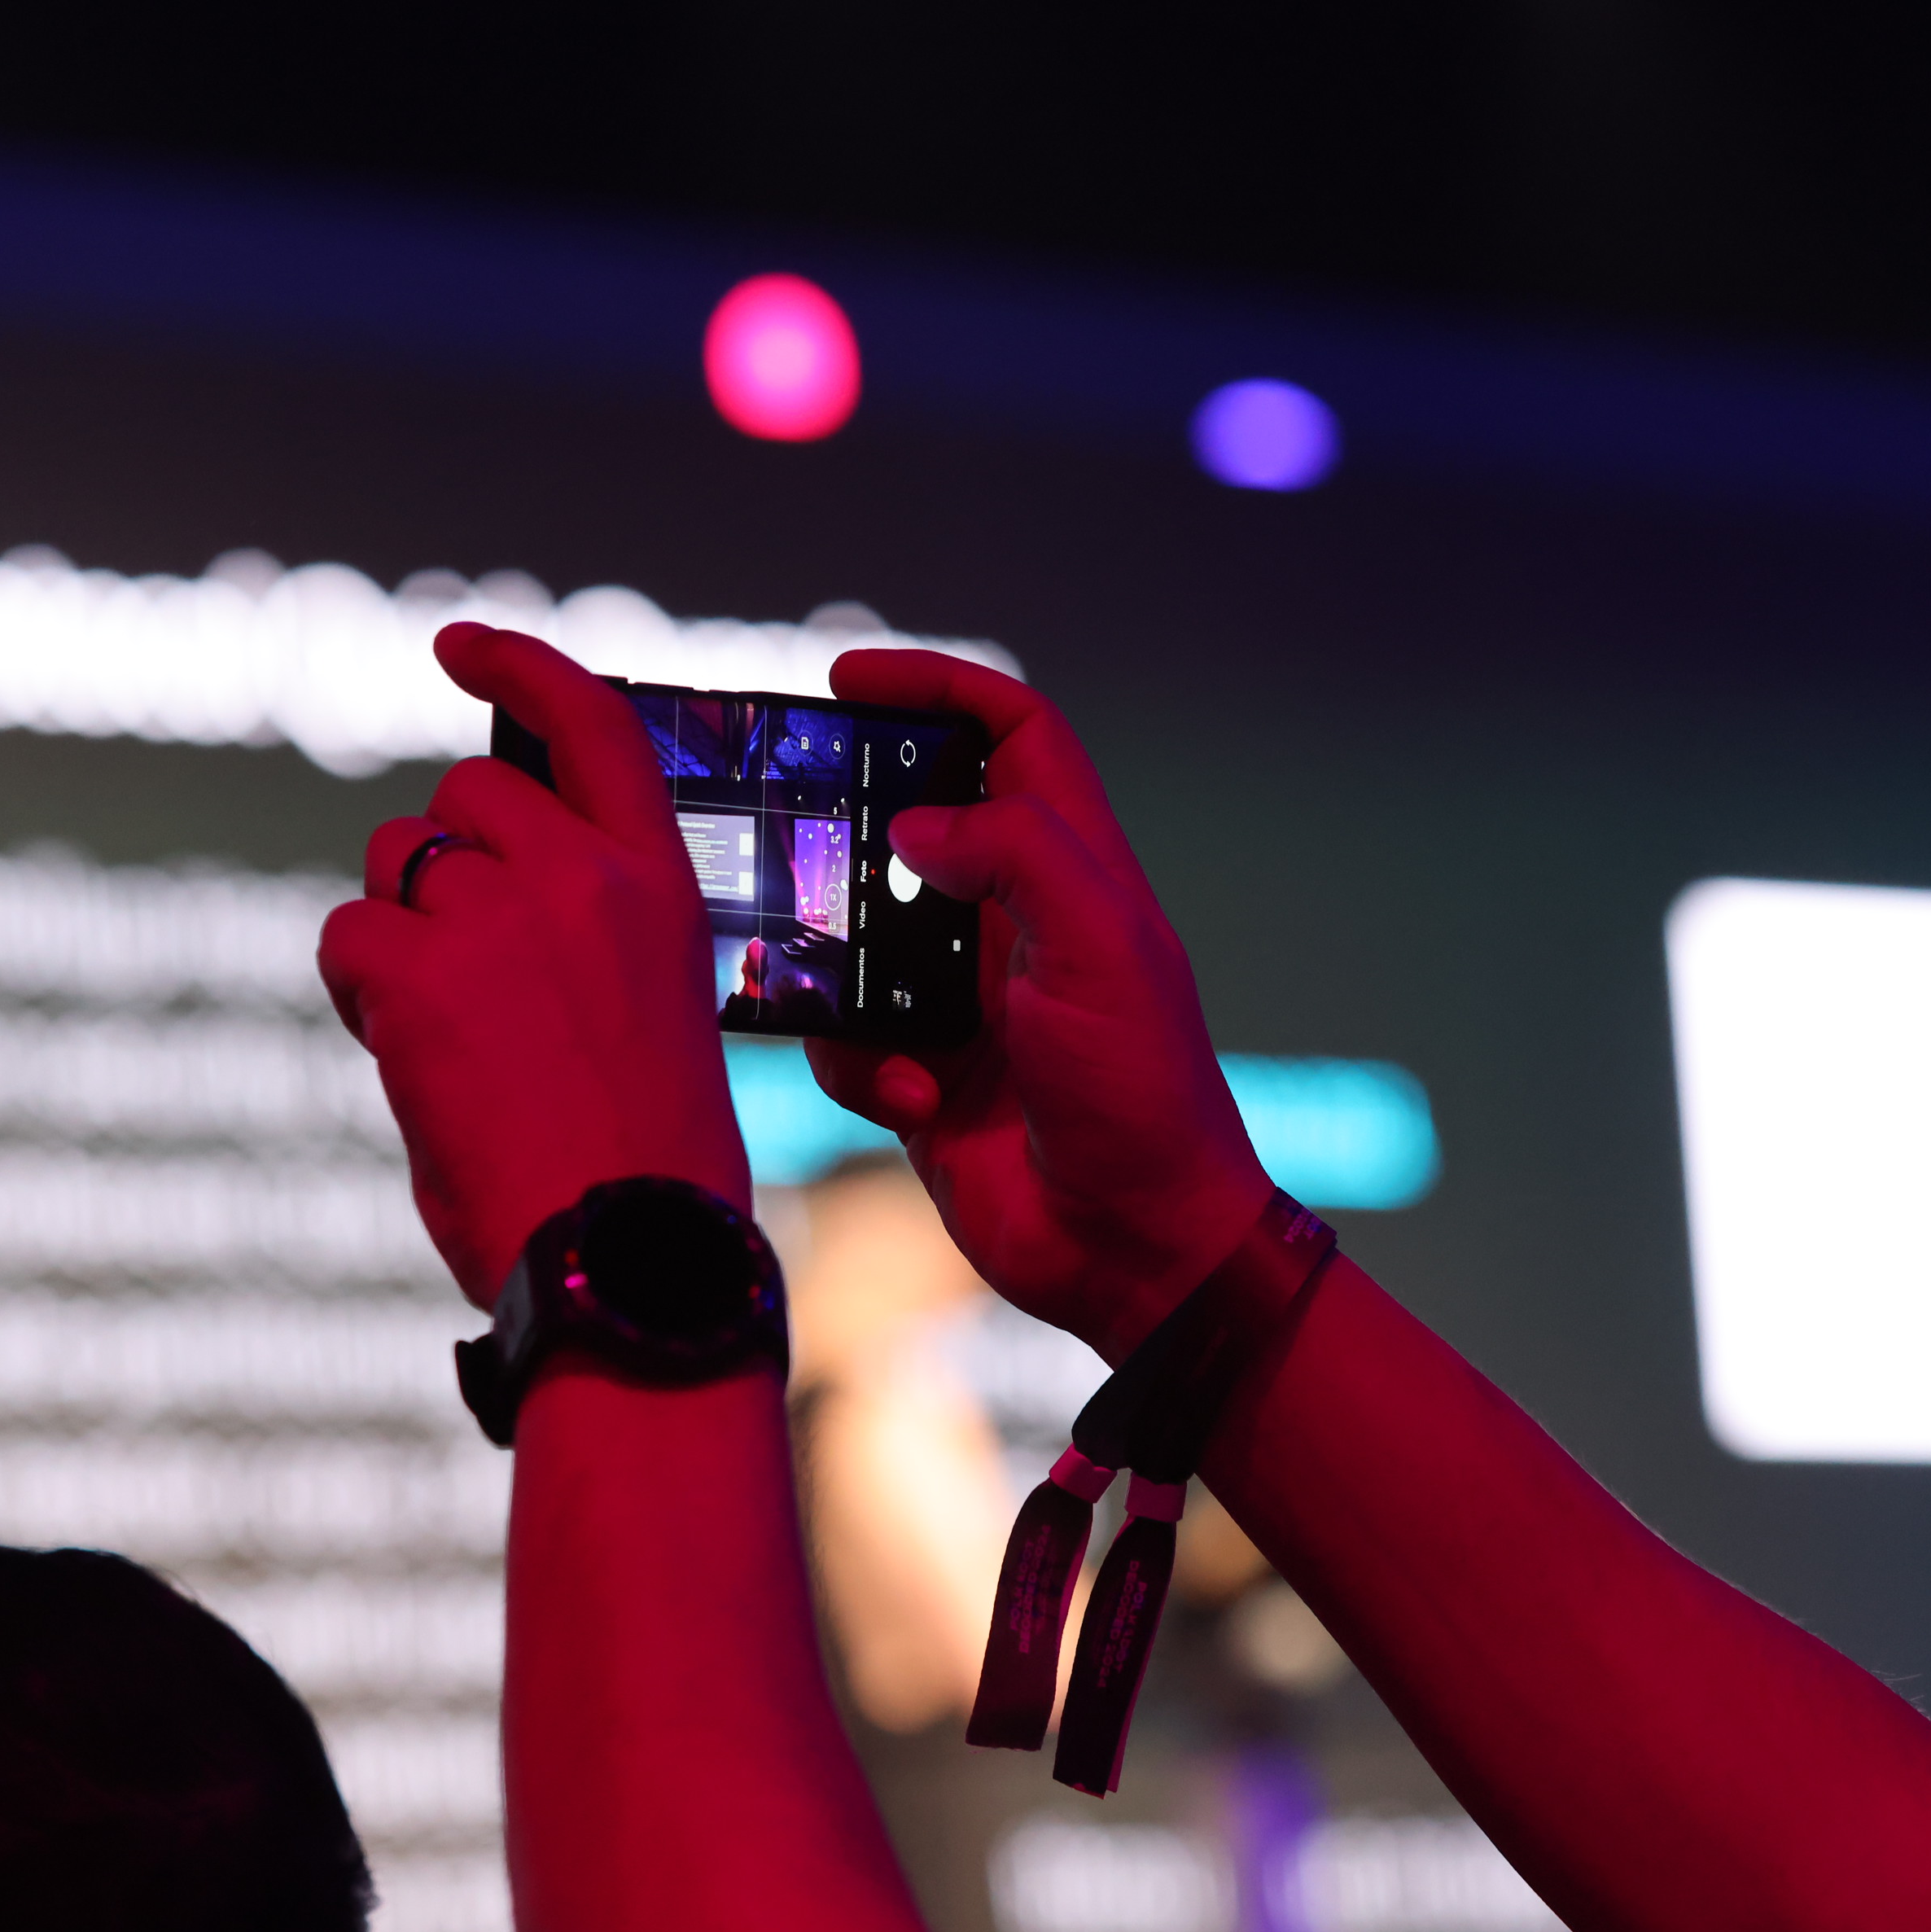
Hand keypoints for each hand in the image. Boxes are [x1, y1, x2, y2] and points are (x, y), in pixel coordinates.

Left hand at [317, 626, 751, 1306]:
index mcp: (664, 887)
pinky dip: (360, 990)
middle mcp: (585, 880)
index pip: (593, 726)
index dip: (520, 668)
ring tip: (451, 1035)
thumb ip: (588, 937)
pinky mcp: (420, 975)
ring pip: (397, 865)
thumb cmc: (647, 1169)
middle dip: (443, 865)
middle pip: (465, 800)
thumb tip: (477, 906)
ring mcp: (500, 920)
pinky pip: (348, 938)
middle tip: (460, 964)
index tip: (460, 647)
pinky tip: (408, 1057)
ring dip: (401, 931)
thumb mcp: (654, 1014)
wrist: (630, 1260)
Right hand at [808, 652, 1267, 1357]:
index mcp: (1073, 871)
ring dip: (842, 972)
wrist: (1135, 1250)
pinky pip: (846, 1040)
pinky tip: (912, 1101)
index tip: (848, 681)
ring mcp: (964, 1000)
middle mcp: (1014, 924)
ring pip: (855, 939)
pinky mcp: (922, 1075)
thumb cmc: (1144, 1096)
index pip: (1012, 736)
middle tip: (786, 831)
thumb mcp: (1097, 948)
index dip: (938, 690)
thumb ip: (1015, 855)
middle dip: (848, 831)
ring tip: (867, 1012)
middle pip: (911, 826)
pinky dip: (861, 1065)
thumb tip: (913, 826)